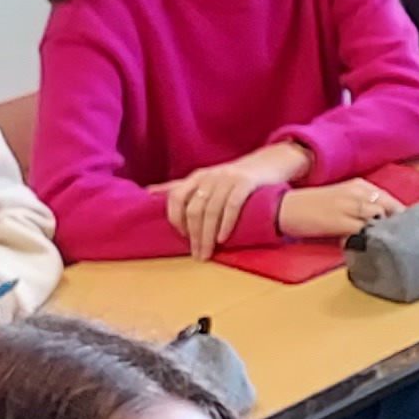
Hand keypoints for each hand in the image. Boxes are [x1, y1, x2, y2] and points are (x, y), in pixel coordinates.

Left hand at [162, 145, 311, 257]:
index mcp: (197, 176)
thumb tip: (149, 192)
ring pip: (211, 211)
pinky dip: (226, 224)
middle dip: (194, 235)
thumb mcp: (205, 179)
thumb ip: (180, 186)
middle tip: (197, 255)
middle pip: (195, 209)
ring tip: (207, 253)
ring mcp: (227, 179)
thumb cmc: (233, 177)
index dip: (176, 218)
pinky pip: (232, 206)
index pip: (176, 197)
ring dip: (207, 236)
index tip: (182, 237)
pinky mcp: (245, 183)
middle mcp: (209, 176)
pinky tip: (222, 239)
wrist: (268, 163)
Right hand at [276, 180, 396, 241]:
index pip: (390, 199)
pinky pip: (363, 231)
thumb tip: (383, 221)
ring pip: (380, 218)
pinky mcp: (339, 221)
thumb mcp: (341, 198)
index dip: (401, 215)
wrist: (284, 207)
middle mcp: (357, 192)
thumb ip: (362, 206)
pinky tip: (372, 247)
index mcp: (359, 185)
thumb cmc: (313, 206)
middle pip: (390, 207)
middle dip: (399, 223)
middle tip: (404, 239)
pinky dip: (370, 239)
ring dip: (386, 231)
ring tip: (389, 244)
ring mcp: (348, 206)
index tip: (408, 228)